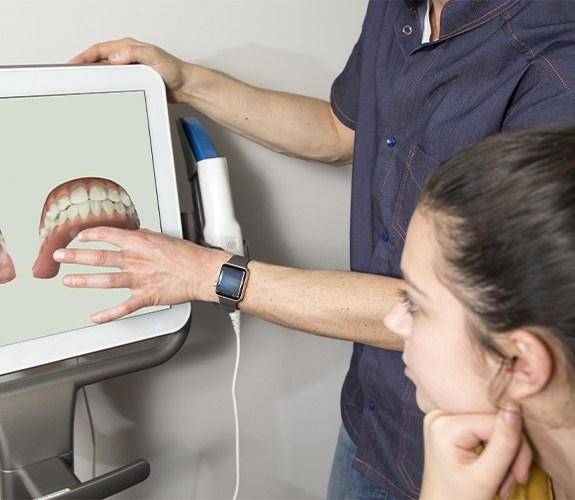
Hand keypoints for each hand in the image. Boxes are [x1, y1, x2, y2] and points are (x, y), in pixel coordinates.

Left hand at [53, 226, 227, 322]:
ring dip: (83, 281)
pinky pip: (123, 308)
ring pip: (105, 280)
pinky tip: (95, 317)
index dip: (90, 235)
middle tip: (60, 256)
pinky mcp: (145, 296)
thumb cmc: (188, 255)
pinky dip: (108, 314)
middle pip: (99, 257)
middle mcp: (135, 260)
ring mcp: (138, 279)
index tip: (79, 237)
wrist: (202, 272)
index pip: (107, 234)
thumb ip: (145, 236)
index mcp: (139, 242)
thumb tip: (134, 234)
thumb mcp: (163, 237)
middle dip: (75, 256)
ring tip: (68, 281)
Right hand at [69, 38, 189, 102]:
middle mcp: (127, 58)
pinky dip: (108, 89)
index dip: (84, 56)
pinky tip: (104, 95)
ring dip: (96, 80)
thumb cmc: (174, 71)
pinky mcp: (134, 83)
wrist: (185, 86)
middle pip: (100, 61)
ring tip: (85, 87)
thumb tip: (114, 56)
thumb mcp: (153, 57)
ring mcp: (130, 71)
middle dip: (85, 68)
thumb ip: (134, 53)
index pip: (100, 49)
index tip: (74, 64)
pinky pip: (116, 85)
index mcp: (128, 48)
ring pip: (107, 74)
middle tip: (74, 76)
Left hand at [420, 402, 531, 499]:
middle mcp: (439, 411)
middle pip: (494, 420)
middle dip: (511, 451)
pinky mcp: (450, 420)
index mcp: (444, 424)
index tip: (520, 475)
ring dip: (505, 453)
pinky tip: (494, 468)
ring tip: (502, 480)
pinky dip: (495, 448)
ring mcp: (443, 414)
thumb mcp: (487, 476)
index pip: (496, 420)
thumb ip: (504, 442)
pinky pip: (483, 426)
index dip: (517, 445)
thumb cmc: (459, 498)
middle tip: (515, 478)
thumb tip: (514, 405)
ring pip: (492, 424)